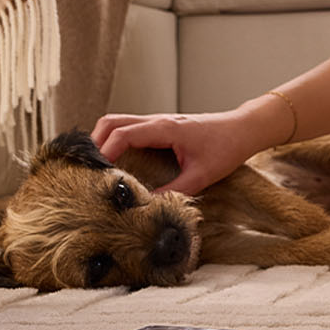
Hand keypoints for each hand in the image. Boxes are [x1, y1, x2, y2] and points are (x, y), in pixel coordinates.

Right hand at [91, 100, 287, 196]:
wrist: (242, 130)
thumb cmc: (226, 148)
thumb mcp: (202, 175)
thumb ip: (175, 192)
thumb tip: (150, 209)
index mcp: (164, 128)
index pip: (123, 134)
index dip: (104, 153)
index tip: (94, 174)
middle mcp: (156, 121)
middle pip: (111, 122)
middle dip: (94, 143)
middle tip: (87, 170)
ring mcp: (156, 122)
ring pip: (117, 122)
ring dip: (102, 140)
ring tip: (96, 168)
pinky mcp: (159, 127)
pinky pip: (128, 128)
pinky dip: (114, 141)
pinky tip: (114, 163)